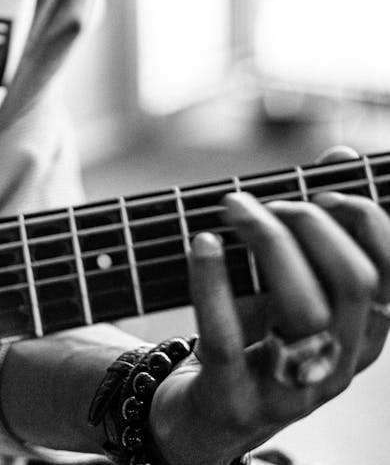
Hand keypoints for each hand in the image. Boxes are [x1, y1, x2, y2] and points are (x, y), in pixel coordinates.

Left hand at [149, 178, 389, 464]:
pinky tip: (204, 241)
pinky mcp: (234, 401)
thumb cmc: (254, 335)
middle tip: (273, 200)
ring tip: (236, 210)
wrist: (200, 415)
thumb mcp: (288, 283)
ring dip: (269, 242)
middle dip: (314, 224)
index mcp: (360, 336)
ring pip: (303, 309)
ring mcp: (289, 390)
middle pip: (353, 284)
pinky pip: (228, 339)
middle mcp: (336, 365)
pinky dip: (212, 281)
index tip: (328, 191)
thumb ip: (317, 222)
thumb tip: (342, 154)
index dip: (370, 225)